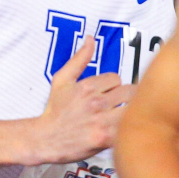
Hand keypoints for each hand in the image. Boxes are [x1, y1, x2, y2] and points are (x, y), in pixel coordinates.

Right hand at [30, 37, 132, 163]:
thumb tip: (90, 38)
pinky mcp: (105, 138)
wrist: (46, 139)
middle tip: (117, 105)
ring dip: (129, 112)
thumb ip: (79, 59)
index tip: (106, 94)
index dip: (112, 86)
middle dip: (124, 97)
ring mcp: (102, 121)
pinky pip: (127, 127)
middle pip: (130, 91)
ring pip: (132, 108)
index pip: (116, 78)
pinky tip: (120, 130)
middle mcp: (96, 102)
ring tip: (120, 117)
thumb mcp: (61, 79)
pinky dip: (127, 128)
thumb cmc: (55, 110)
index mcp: (88, 86)